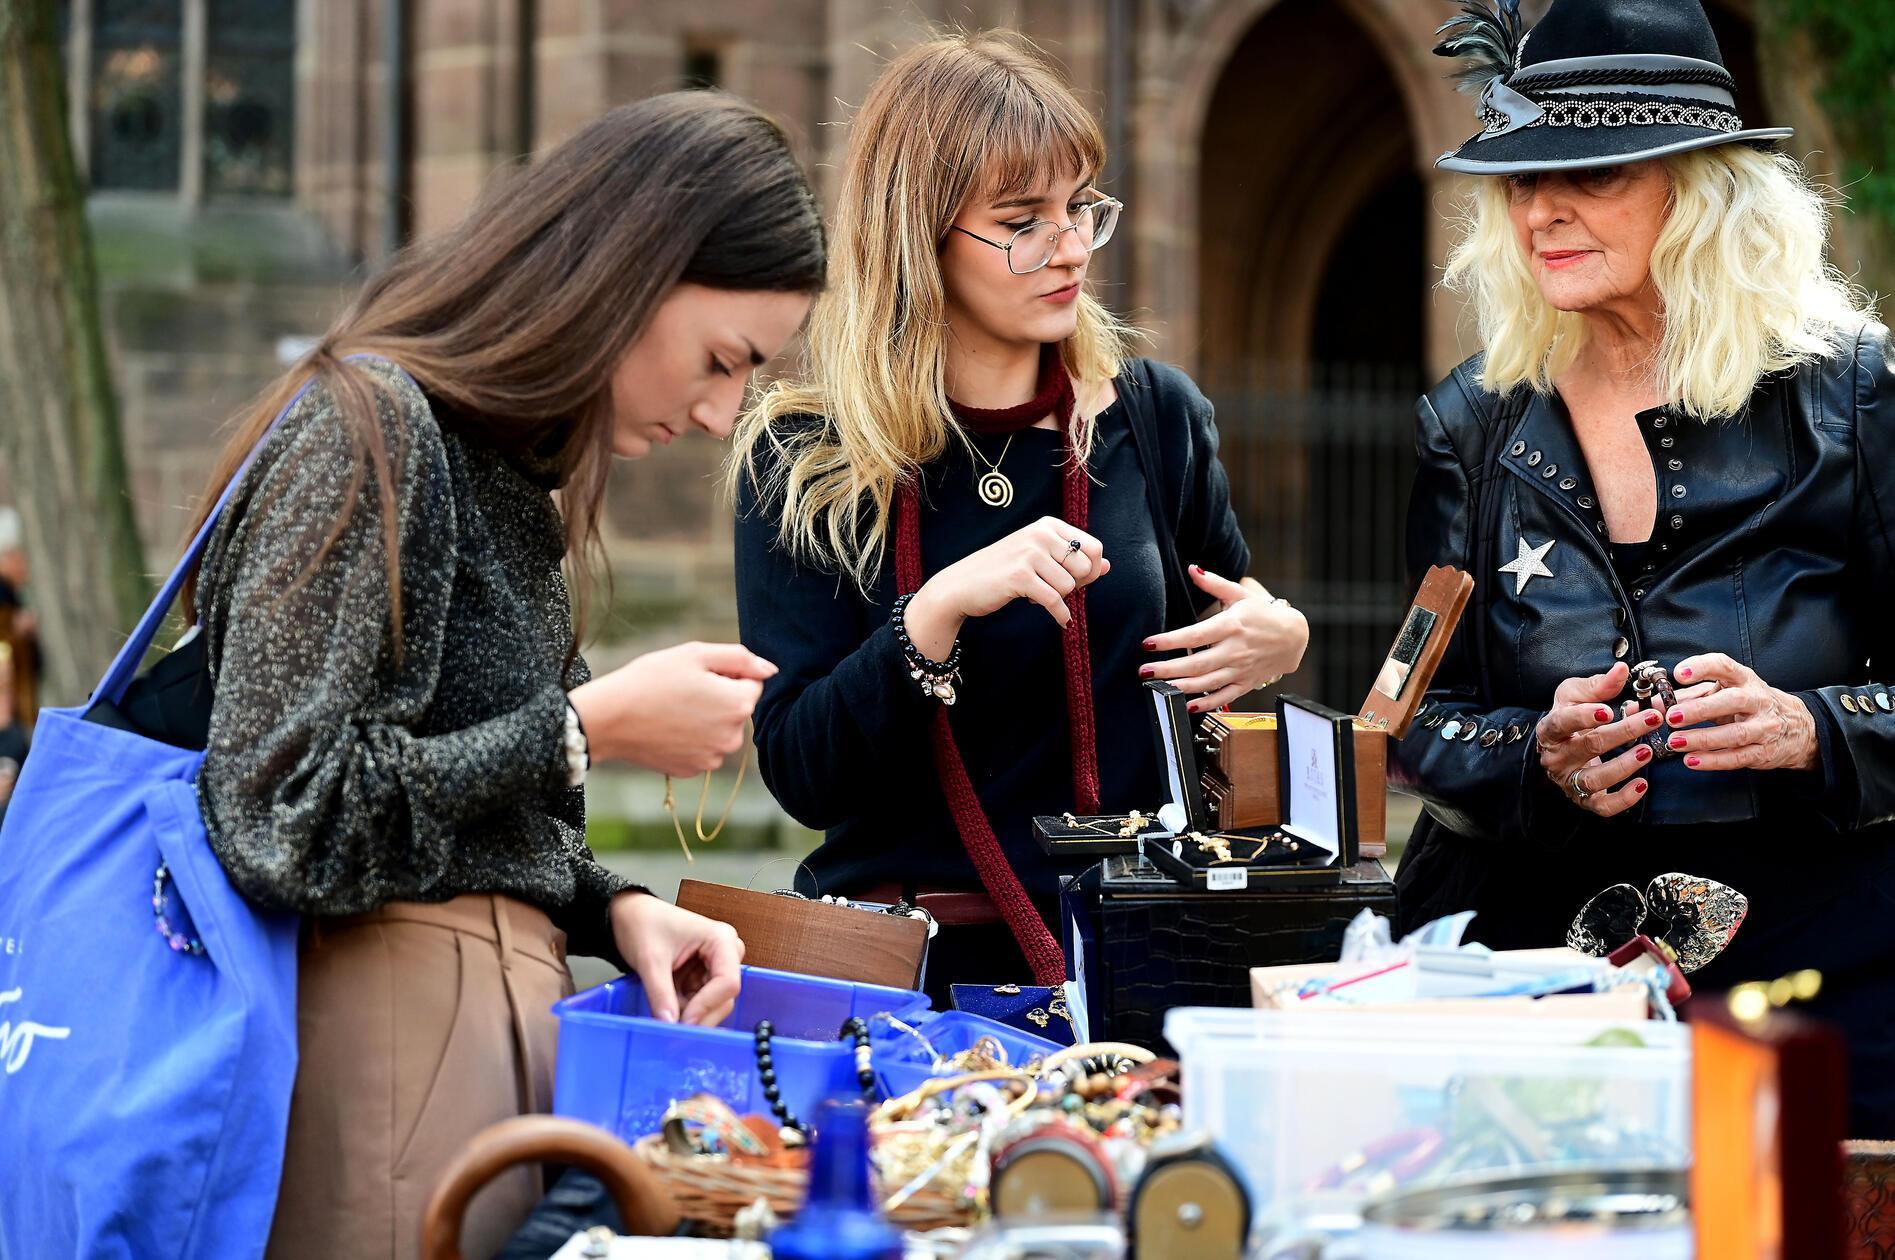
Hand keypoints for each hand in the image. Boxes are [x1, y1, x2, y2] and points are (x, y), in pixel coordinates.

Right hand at [569, 641, 774, 777]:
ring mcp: (713, 758)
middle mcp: (733, 737)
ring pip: (720, 730)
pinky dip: (691, 738)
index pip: (752, 684)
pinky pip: (703, 748)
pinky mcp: (693, 770)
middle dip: (718, 698)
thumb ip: (741, 658)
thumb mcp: (697, 654)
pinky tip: (667, 727)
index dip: (727, 674)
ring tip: (672, 708)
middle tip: (683, 690)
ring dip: (706, 719)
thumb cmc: (652, 679)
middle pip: (737, 709)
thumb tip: (770, 670)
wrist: (610, 718)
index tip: (698, 674)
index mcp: (739, 705)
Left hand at [609, 892, 744, 1024]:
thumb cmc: (643, 923)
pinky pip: (702, 1002)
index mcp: (720, 939)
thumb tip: (668, 1024)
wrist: (629, 916)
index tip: (683, 1023)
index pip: (728, 982)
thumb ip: (660, 993)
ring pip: (715, 1003)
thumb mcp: (650, 960)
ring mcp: (716, 966)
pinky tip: (669, 1010)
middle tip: (675, 1032)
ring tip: (667, 1015)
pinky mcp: (703, 977)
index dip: (707, 1006)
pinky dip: (686, 1011)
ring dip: (692, 1014)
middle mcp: (725, 952)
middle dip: (700, 1015)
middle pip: (725, 996)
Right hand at [903, 517, 1108, 658]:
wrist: (961, 585)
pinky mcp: (1020, 576)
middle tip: (1056, 591)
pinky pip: (1055, 600)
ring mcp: (1029, 554)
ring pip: (1070, 586)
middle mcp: (1040, 535)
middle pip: (1085, 566)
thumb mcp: (1039, 558)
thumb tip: (1107, 566)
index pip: (1094, 547)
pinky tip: (1059, 619)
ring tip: (1040, 596)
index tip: (1075, 580)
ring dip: (1061, 599)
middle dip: (1077, 586)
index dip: (1091, 569)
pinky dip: (1061, 614)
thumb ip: (1073, 560)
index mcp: (1047, 525)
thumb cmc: (1002, 571)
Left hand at [1139, 567, 1308, 712]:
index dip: (1170, 641)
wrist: (1293, 636)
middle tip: (1144, 671)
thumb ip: (1214, 584)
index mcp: (1231, 626)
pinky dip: (1207, 704)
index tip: (1148, 643)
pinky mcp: (1246, 683)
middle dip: (1168, 669)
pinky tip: (1188, 705)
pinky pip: (1224, 697)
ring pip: (1207, 683)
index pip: (1195, 635)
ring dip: (1181, 687)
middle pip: (1197, 663)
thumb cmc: (1262, 613)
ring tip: (1158, 688)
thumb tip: (1192, 569)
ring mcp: (1241, 669)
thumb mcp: (1240, 595)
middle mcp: (1235, 650)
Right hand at [1534, 661, 1659, 816]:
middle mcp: (1556, 758)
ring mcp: (1570, 780)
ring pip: (1595, 779)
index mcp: (1550, 729)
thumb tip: (1622, 668)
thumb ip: (1599, 685)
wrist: (1561, 746)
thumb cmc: (1570, 716)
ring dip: (1624, 765)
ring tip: (1648, 751)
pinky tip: (1642, 784)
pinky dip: (1623, 799)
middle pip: (1588, 746)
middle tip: (1651, 718)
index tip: (1608, 710)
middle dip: (1624, 732)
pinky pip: (1603, 806)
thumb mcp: (1576, 694)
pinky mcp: (1585, 798)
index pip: (1562, 723)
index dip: (1584, 717)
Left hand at [1661, 653, 1819, 772]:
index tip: (1680, 673)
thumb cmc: (1751, 705)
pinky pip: (1738, 757)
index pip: (1725, 666)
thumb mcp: (1725, 692)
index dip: (1702, 667)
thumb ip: (1690, 696)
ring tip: (1675, 742)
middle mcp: (1758, 700)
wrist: (1797, 727)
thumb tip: (1656, 703)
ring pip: (1735, 733)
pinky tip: (1692, 760)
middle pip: (1732, 701)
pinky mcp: (1765, 751)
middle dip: (1700, 709)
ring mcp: (1765, 727)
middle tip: (1672, 716)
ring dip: (1703, 739)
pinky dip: (1714, 760)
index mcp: (1744, 680)